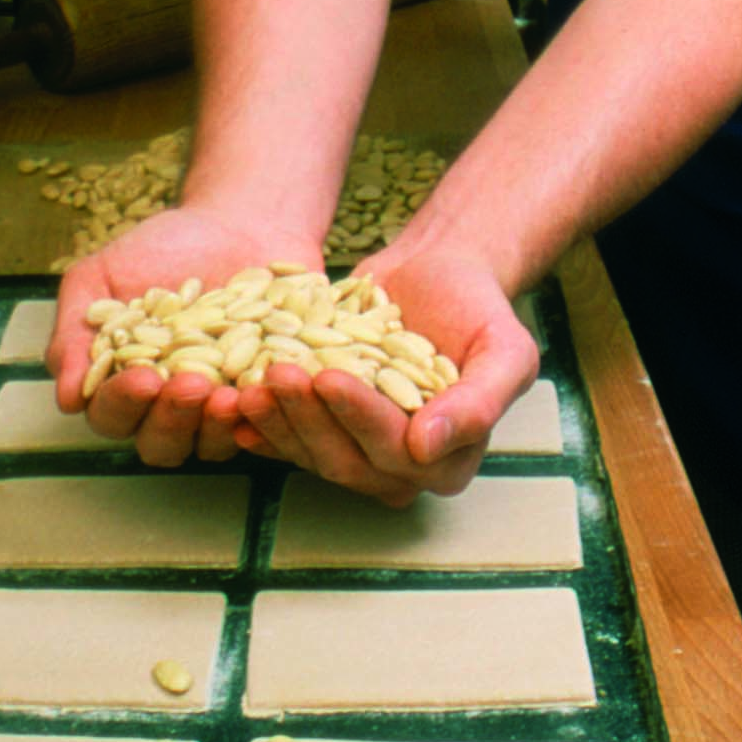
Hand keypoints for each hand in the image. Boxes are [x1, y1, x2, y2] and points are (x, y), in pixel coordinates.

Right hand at [47, 205, 322, 468]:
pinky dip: (258, 416)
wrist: (239, 222)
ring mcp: (216, 408)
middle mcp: (166, 406)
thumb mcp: (102, 276)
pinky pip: (260, 426)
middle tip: (189, 385)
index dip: (124, 404)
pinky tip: (261, 390)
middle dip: (171, 419)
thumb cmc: (163, 248)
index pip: (111, 416)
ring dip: (214, 428)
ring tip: (227, 394)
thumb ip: (74, 332)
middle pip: (159, 444)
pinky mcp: (262, 400)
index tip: (143, 378)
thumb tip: (68, 397)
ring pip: (208, 446)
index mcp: (121, 383)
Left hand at [231, 239, 538, 504]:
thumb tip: (428, 446)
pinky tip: (237, 402)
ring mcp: (360, 451)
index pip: (397, 450)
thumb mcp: (505, 348)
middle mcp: (402, 469)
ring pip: (312, 452)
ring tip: (251, 383)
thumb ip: (481, 400)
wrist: (437, 273)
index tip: (329, 377)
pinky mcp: (326, 428)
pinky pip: (290, 438)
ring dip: (278, 421)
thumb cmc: (478, 308)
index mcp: (449, 461)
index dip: (360, 417)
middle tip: (279, 372)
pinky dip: (263, 423)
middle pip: (347, 459)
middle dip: (308, 417)